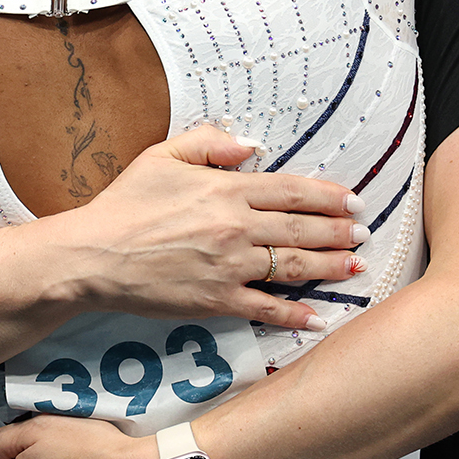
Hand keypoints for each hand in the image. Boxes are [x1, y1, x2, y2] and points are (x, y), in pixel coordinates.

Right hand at [47, 124, 366, 331]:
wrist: (94, 256)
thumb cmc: (125, 204)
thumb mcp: (162, 156)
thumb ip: (209, 143)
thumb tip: (251, 145)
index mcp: (226, 190)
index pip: (292, 190)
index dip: (328, 196)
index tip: (352, 200)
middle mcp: (236, 228)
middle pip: (302, 228)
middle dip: (339, 231)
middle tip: (363, 233)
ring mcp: (230, 267)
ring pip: (293, 266)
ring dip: (330, 266)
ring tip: (356, 266)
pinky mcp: (218, 301)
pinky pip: (266, 308)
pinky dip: (295, 314)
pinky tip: (319, 316)